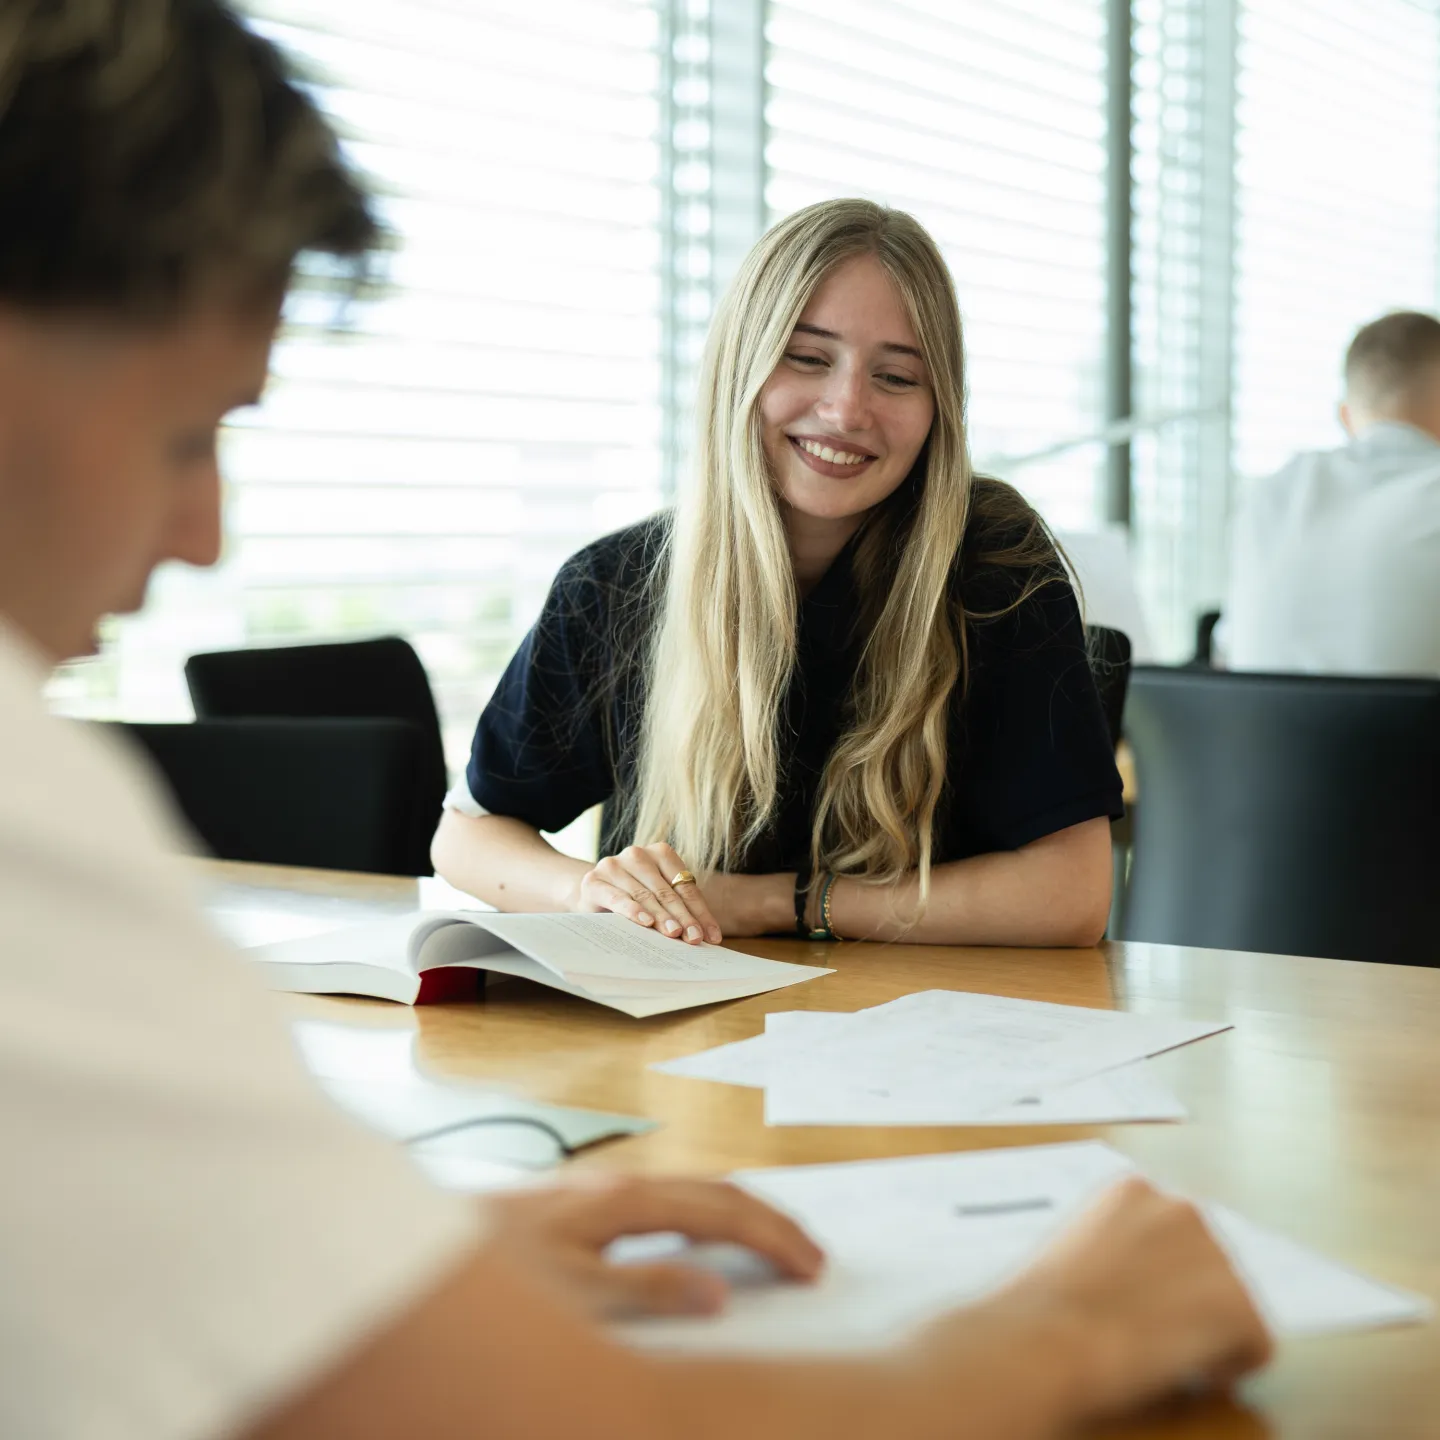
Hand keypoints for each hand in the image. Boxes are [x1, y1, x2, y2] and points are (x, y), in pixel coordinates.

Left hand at [478, 1173, 823, 1318]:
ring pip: (689, 1192)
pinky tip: (695, 1239)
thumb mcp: (576, 1294)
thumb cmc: (494, 1274)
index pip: (722, 1211)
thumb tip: (720, 1291)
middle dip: (768, 1220)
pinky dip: (701, 1217)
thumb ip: (649, 1291)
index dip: (773, 1237)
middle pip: (714, 1191)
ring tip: (769, 1245)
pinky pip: (663, 1202)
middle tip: (810, 1257)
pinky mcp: (582, 1204)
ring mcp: (599, 1190)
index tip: (812, 1266)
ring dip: (737, 1216)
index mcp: (626, 1199)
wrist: (420, 1249)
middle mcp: (618, 1184)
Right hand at [576, 843, 721, 943]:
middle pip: (667, 892)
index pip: (685, 886)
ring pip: (645, 896)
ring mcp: (614, 865)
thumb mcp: (659, 898)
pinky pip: (618, 897)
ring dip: (661, 917)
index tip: (711, 936)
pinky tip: (645, 923)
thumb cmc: (633, 896)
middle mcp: (637, 854)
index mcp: (660, 853)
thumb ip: (681, 909)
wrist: (593, 894)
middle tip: (695, 938)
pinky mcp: (595, 880)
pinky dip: (633, 910)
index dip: (700, 912)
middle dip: (683, 918)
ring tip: (675, 935)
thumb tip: (709, 936)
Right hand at [938, 1176, 1271, 1420]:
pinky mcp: (1240, 1306)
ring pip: (1232, 1301)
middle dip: (1189, 1295)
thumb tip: (1125, 1278)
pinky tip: (1187, 1370)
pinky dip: (1231, 1364)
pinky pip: (1254, 1344)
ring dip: (1208, 1326)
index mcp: (1133, 1190)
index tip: (1142, 1300)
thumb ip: (1108, 1247)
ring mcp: (1215, 1254)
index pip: (1172, 1231)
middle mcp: (1181, 1209)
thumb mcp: (1069, 1248)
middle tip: (1153, 1330)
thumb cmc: (1039, 1304)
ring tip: (1163, 1351)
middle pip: (1208, 1262)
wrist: (1048, 1336)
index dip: (1161, 1274)